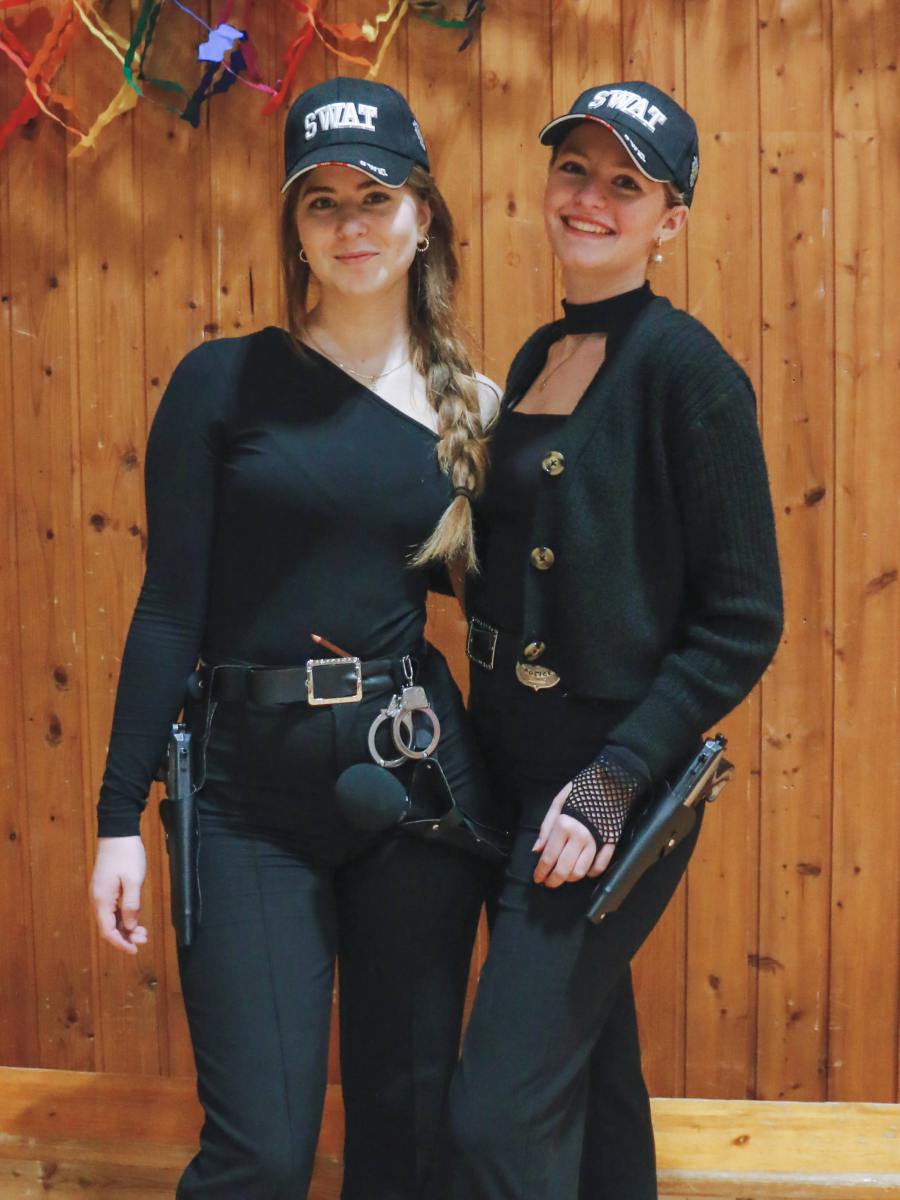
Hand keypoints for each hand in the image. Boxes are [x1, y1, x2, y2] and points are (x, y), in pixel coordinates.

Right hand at [90, 836, 148, 954]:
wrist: (118, 832)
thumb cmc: (126, 854)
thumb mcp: (133, 880)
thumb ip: (131, 905)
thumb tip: (129, 926)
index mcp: (102, 900)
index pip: (107, 931)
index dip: (120, 943)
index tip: (134, 950)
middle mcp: (99, 900)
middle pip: (109, 927)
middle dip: (125, 937)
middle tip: (144, 939)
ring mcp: (102, 894)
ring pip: (112, 919)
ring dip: (126, 927)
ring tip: (143, 932)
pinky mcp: (107, 888)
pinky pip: (114, 909)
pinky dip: (124, 917)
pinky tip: (136, 919)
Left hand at [532, 783, 615, 886]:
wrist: (610, 783)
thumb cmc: (580, 793)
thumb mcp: (557, 804)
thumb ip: (546, 827)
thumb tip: (536, 850)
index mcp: (564, 826)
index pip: (548, 857)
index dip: (541, 871)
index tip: (537, 878)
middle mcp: (579, 837)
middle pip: (563, 869)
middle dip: (553, 880)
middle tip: (548, 883)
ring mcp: (596, 842)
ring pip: (580, 871)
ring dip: (570, 879)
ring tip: (564, 877)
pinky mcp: (609, 844)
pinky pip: (600, 867)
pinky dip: (590, 873)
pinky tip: (583, 872)